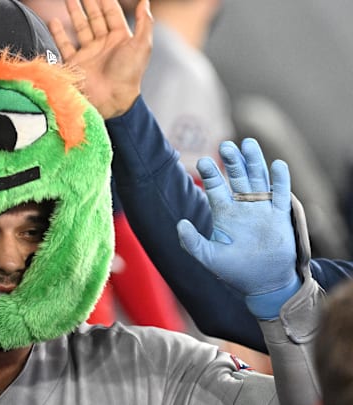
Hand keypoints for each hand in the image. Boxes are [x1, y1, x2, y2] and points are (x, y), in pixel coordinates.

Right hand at [49, 0, 152, 118]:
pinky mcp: (75, 62)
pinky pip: (65, 44)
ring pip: (80, 27)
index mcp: (120, 38)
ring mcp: (89, 52)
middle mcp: (104, 44)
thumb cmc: (128, 74)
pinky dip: (58, 32)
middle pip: (95, 17)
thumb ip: (144, 22)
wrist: (110, 99)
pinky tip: (53, 21)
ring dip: (74, 12)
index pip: (111, 13)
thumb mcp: (141, 45)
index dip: (105, 0)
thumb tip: (145, 2)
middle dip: (88, 2)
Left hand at [176, 138, 299, 318]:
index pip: (215, 187)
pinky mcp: (280, 216)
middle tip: (225, 145)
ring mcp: (262, 208)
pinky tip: (277, 164)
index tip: (203, 162)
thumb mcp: (208, 258)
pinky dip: (280, 180)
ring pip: (258, 178)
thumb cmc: (234, 271)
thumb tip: (179, 223)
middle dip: (231, 161)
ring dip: (254, 161)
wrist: (264, 284)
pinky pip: (280, 194)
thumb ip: (192, 242)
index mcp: (224, 212)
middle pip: (236, 177)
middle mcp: (242, 206)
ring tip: (247, 143)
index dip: (210, 174)